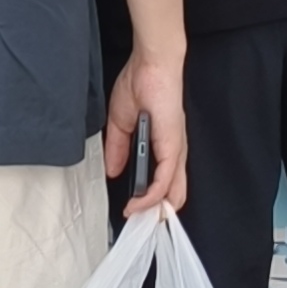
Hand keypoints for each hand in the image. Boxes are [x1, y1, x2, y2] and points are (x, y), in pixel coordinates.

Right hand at [106, 48, 189, 216]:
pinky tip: (139, 203)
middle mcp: (173, 150)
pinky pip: (165, 179)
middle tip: (138, 223)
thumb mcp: (120, 121)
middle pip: (173, 192)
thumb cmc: (140, 83)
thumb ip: (117, 148)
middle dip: (156, 213)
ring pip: (173, 191)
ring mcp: (175, 149)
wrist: (151, 64)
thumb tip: (112, 170)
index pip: (164, 180)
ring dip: (153, 209)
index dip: (150, 199)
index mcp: (162, 144)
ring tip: (137, 218)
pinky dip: (151, 195)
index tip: (132, 211)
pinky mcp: (172, 145)